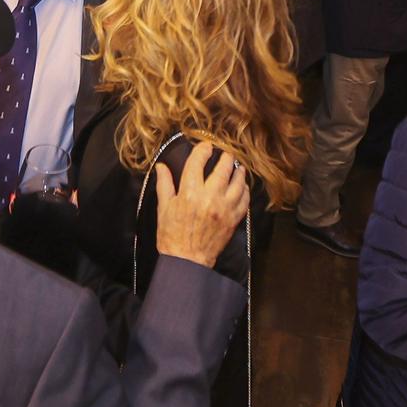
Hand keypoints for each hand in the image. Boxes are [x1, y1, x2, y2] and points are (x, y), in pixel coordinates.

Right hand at [153, 142, 250, 268]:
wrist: (187, 261)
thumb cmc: (172, 235)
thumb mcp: (163, 208)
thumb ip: (164, 184)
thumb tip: (162, 166)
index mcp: (189, 192)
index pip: (198, 162)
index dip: (203, 149)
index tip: (206, 146)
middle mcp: (209, 197)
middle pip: (223, 168)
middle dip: (226, 156)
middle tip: (225, 153)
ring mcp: (225, 208)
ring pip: (238, 181)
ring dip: (238, 171)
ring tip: (236, 167)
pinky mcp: (234, 219)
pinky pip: (245, 199)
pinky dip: (244, 190)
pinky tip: (240, 187)